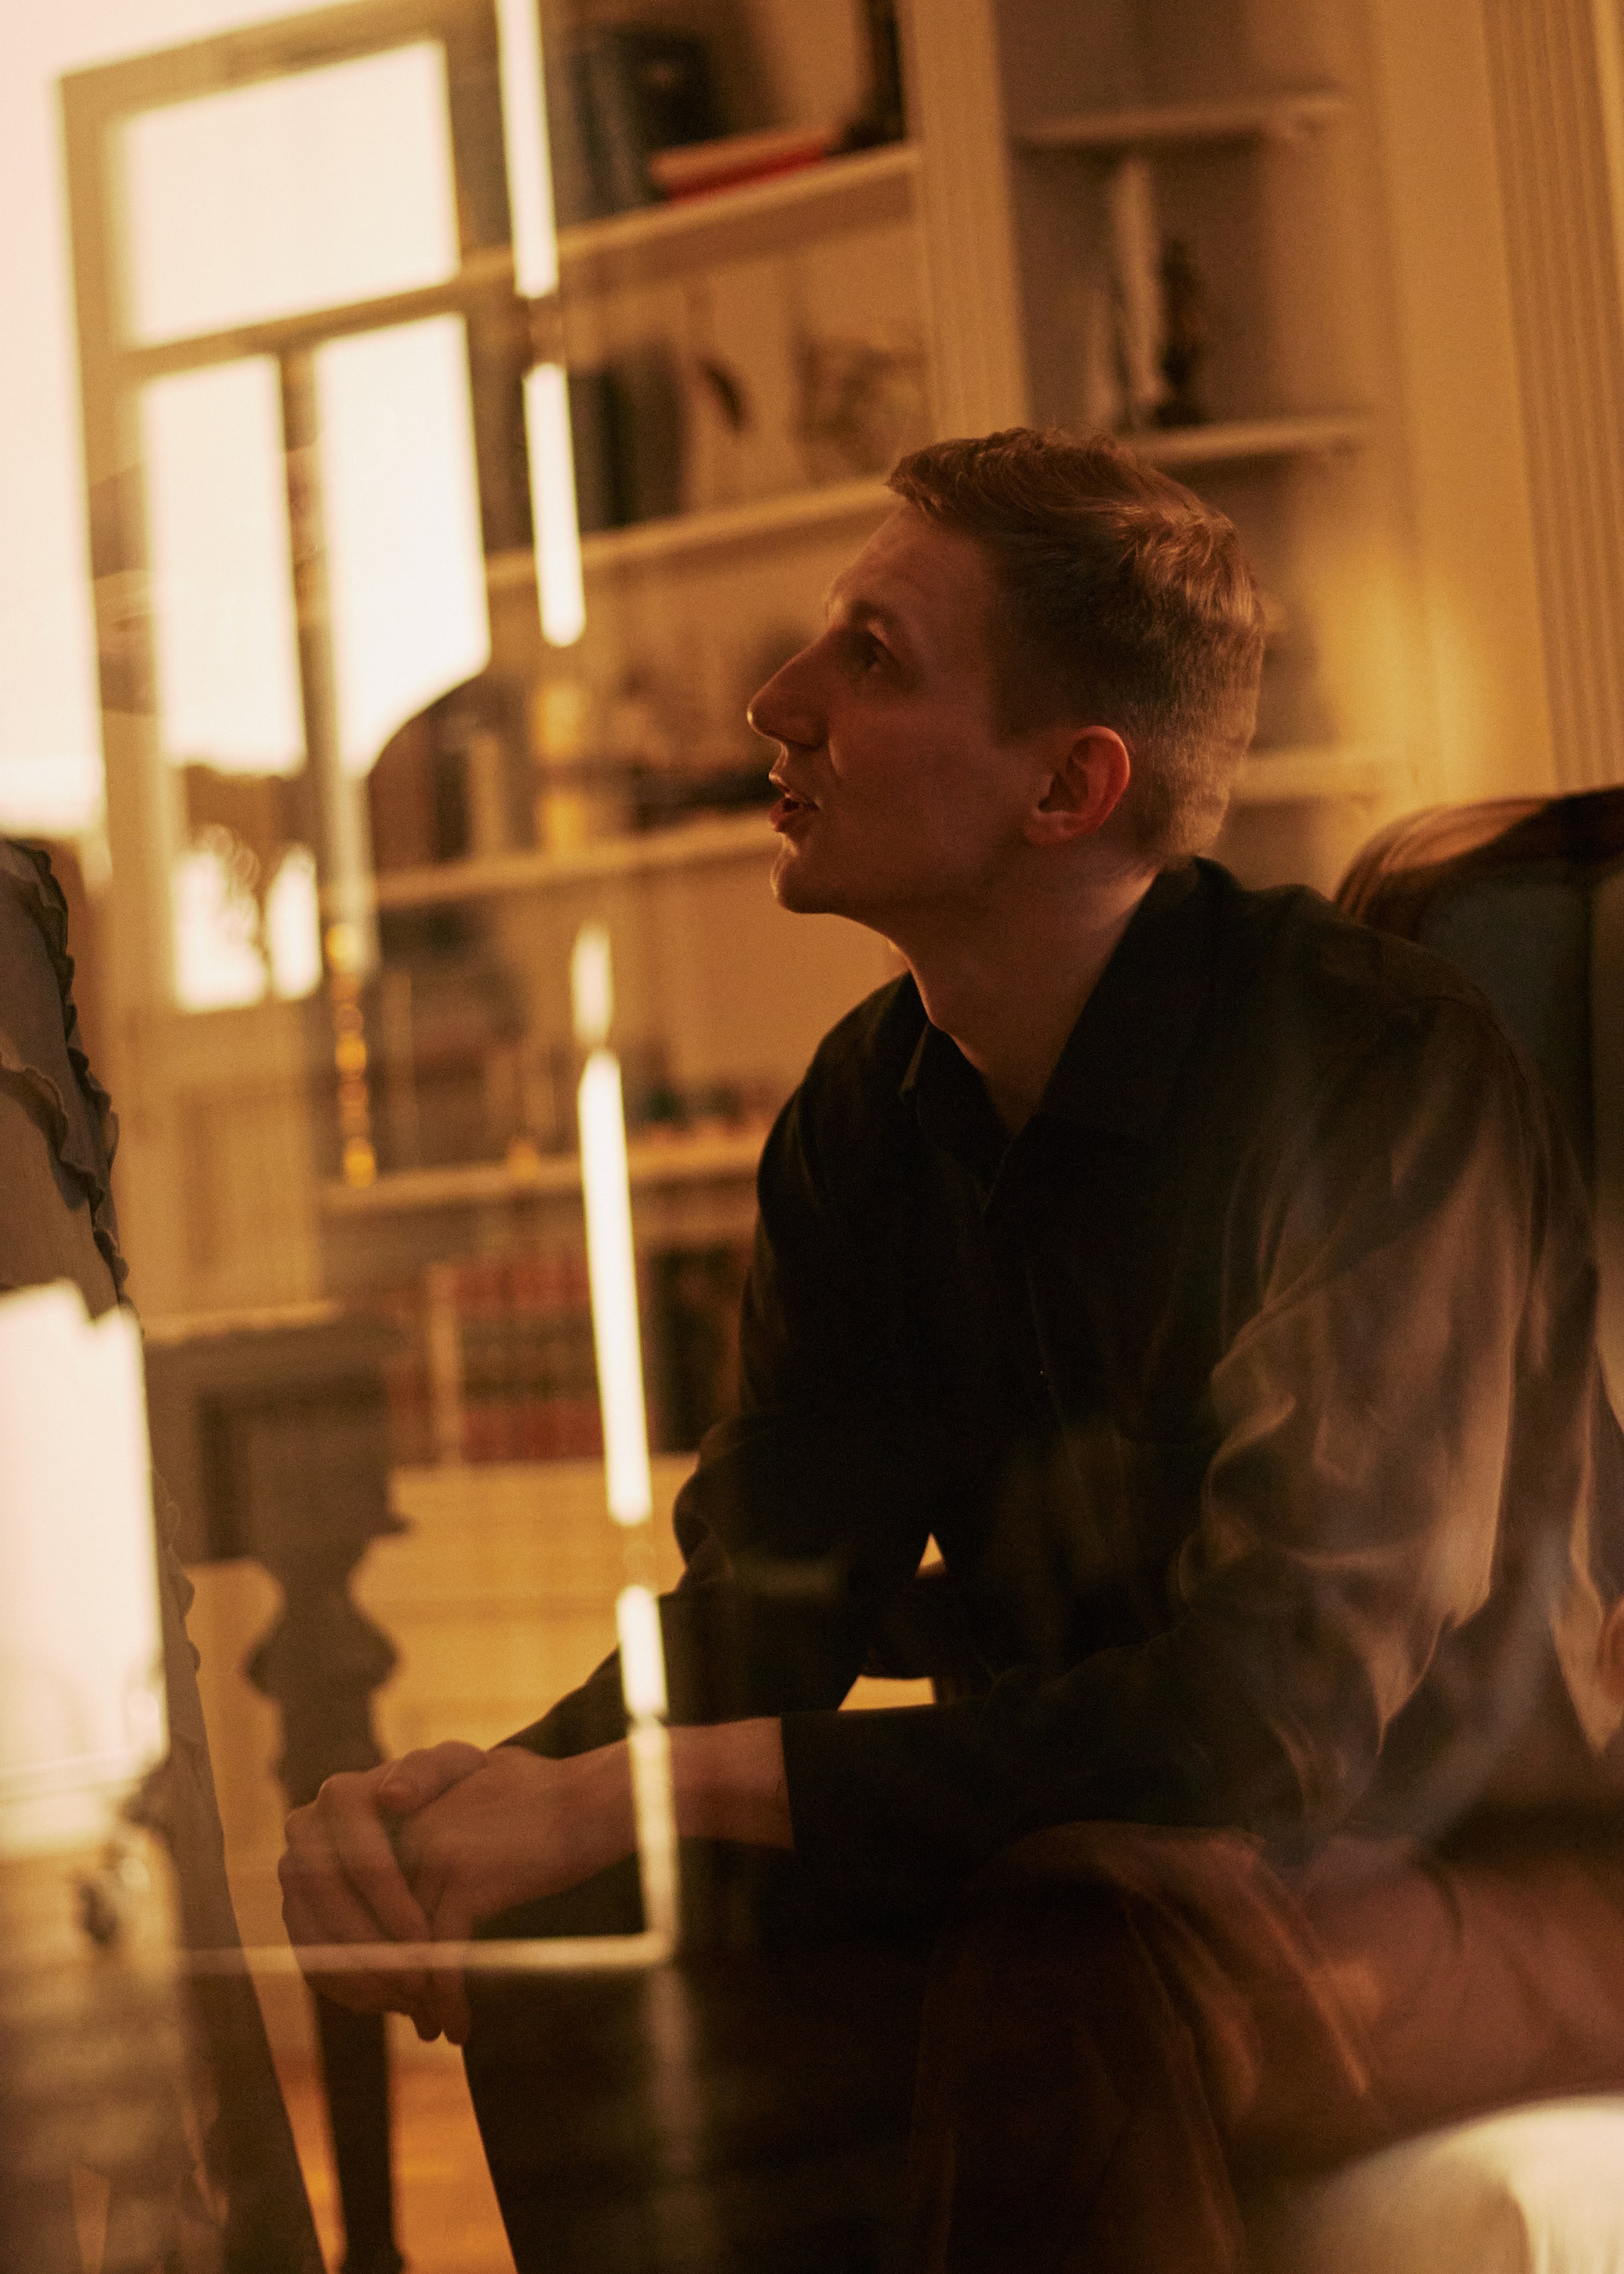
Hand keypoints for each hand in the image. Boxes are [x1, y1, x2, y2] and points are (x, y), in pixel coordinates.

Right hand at [279, 1741, 485, 2037]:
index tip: (428, 1938)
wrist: (431, 1815)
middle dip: (374, 1947)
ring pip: (313, 1936)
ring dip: (361, 1975)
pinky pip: (308, 1958)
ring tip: (411, 1999)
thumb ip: (430, 1771)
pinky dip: (347, 1987)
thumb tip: (390, 1794)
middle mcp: (305, 1831)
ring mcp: (293, 1874)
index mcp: (342, 1795)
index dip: (390, 1903)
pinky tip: (390, 2002)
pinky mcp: (294, 1912)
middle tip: (419, 1982)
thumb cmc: (450, 1793)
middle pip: (329, 1903)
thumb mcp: (454, 1769)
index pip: (356, 1857)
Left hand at [393, 1743, 635, 2042]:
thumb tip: (429, 1831)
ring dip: (420, 1996)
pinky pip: (444, 1957)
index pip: (379, 1893)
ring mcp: (434, 1856)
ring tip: (431, 2030)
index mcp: (410, 1810)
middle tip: (411, 2015)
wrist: (595, 1795)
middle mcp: (411, 1829)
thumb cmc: (551, 1791)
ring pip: (409, 1946)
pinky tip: (459, 2029)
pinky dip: (449, 2000)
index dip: (386, 1941)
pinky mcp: (464, 1885)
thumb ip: (447, 1807)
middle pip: (387, 1922)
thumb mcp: (482, 1784)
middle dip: (396, 1973)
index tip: (400, 1978)